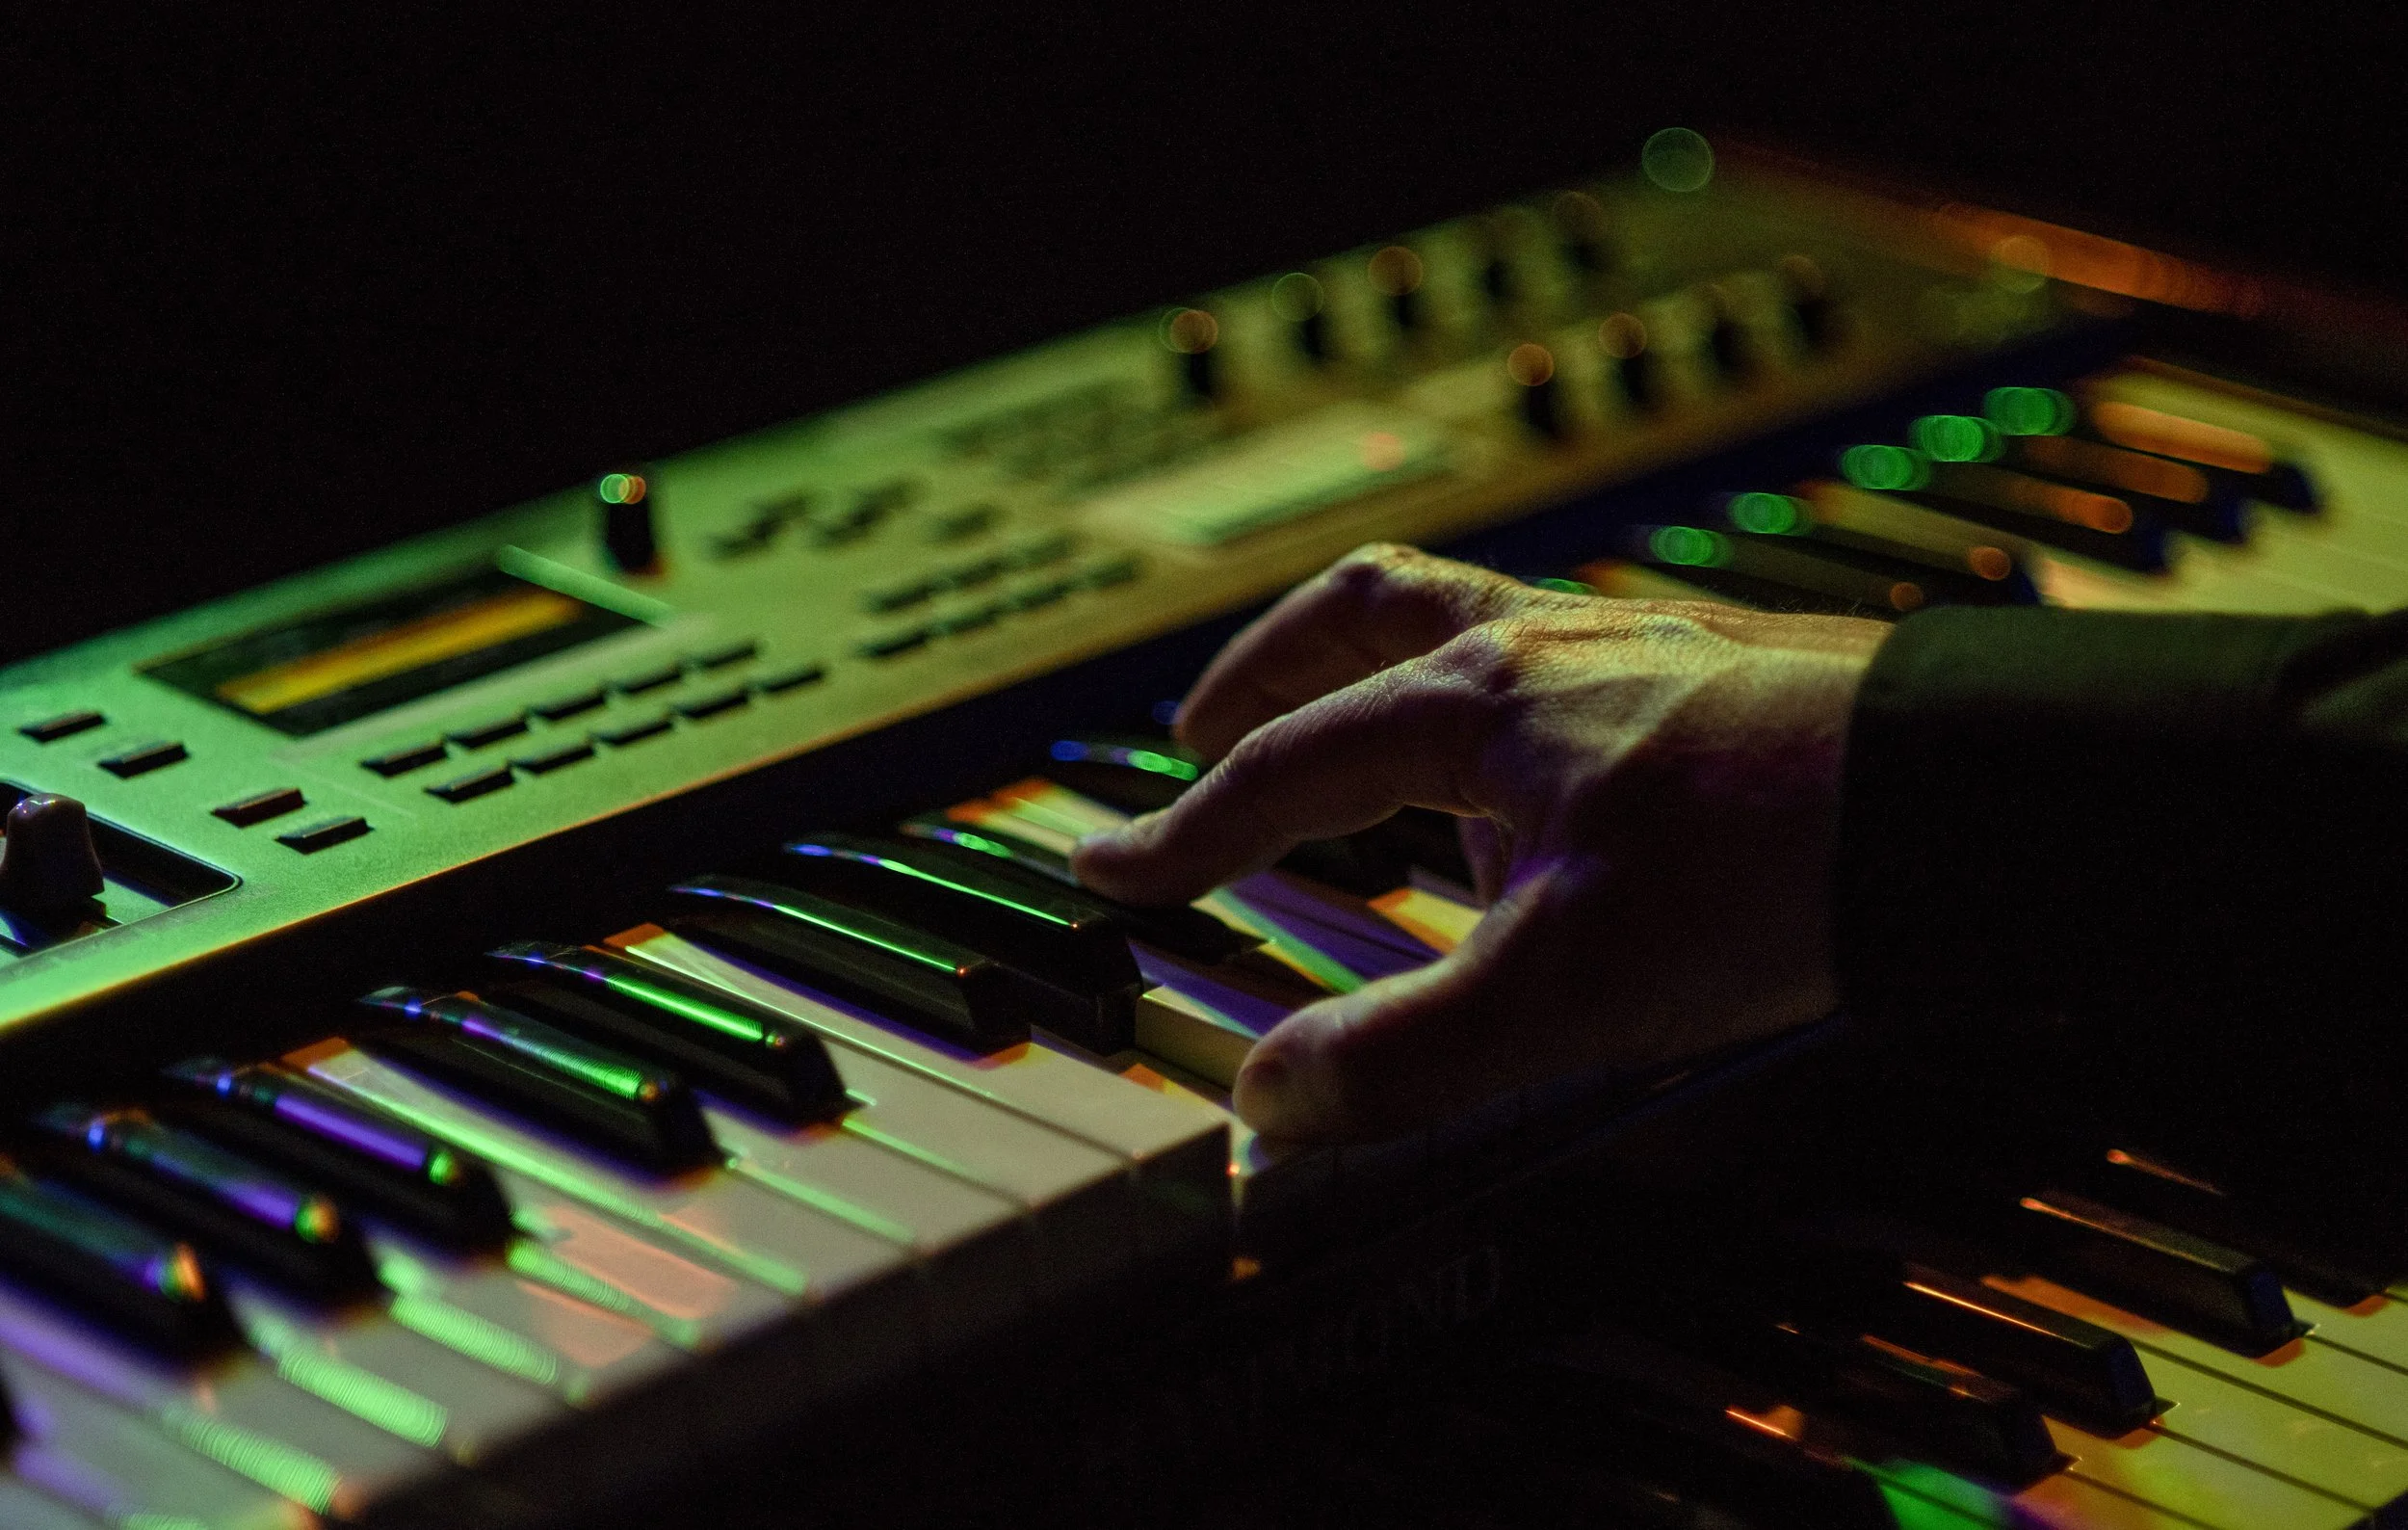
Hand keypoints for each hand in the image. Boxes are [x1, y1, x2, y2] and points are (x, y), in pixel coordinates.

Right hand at [1070, 544, 1890, 1141]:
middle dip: (1261, 679)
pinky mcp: (1707, 668)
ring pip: (1461, 619)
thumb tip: (1269, 1102)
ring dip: (1375, 674)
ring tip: (1357, 760)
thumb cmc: (1774, 869)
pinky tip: (1529, 788)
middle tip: (1200, 738)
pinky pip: (1554, 657)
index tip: (1107, 868)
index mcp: (1478, 702)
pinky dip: (1488, 704)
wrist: (1970, 796)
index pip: (1284, 768)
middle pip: (1358, 616)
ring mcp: (1631, 643)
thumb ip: (1401, 1056)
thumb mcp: (1564, 993)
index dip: (1182, 832)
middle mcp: (1544, 645)